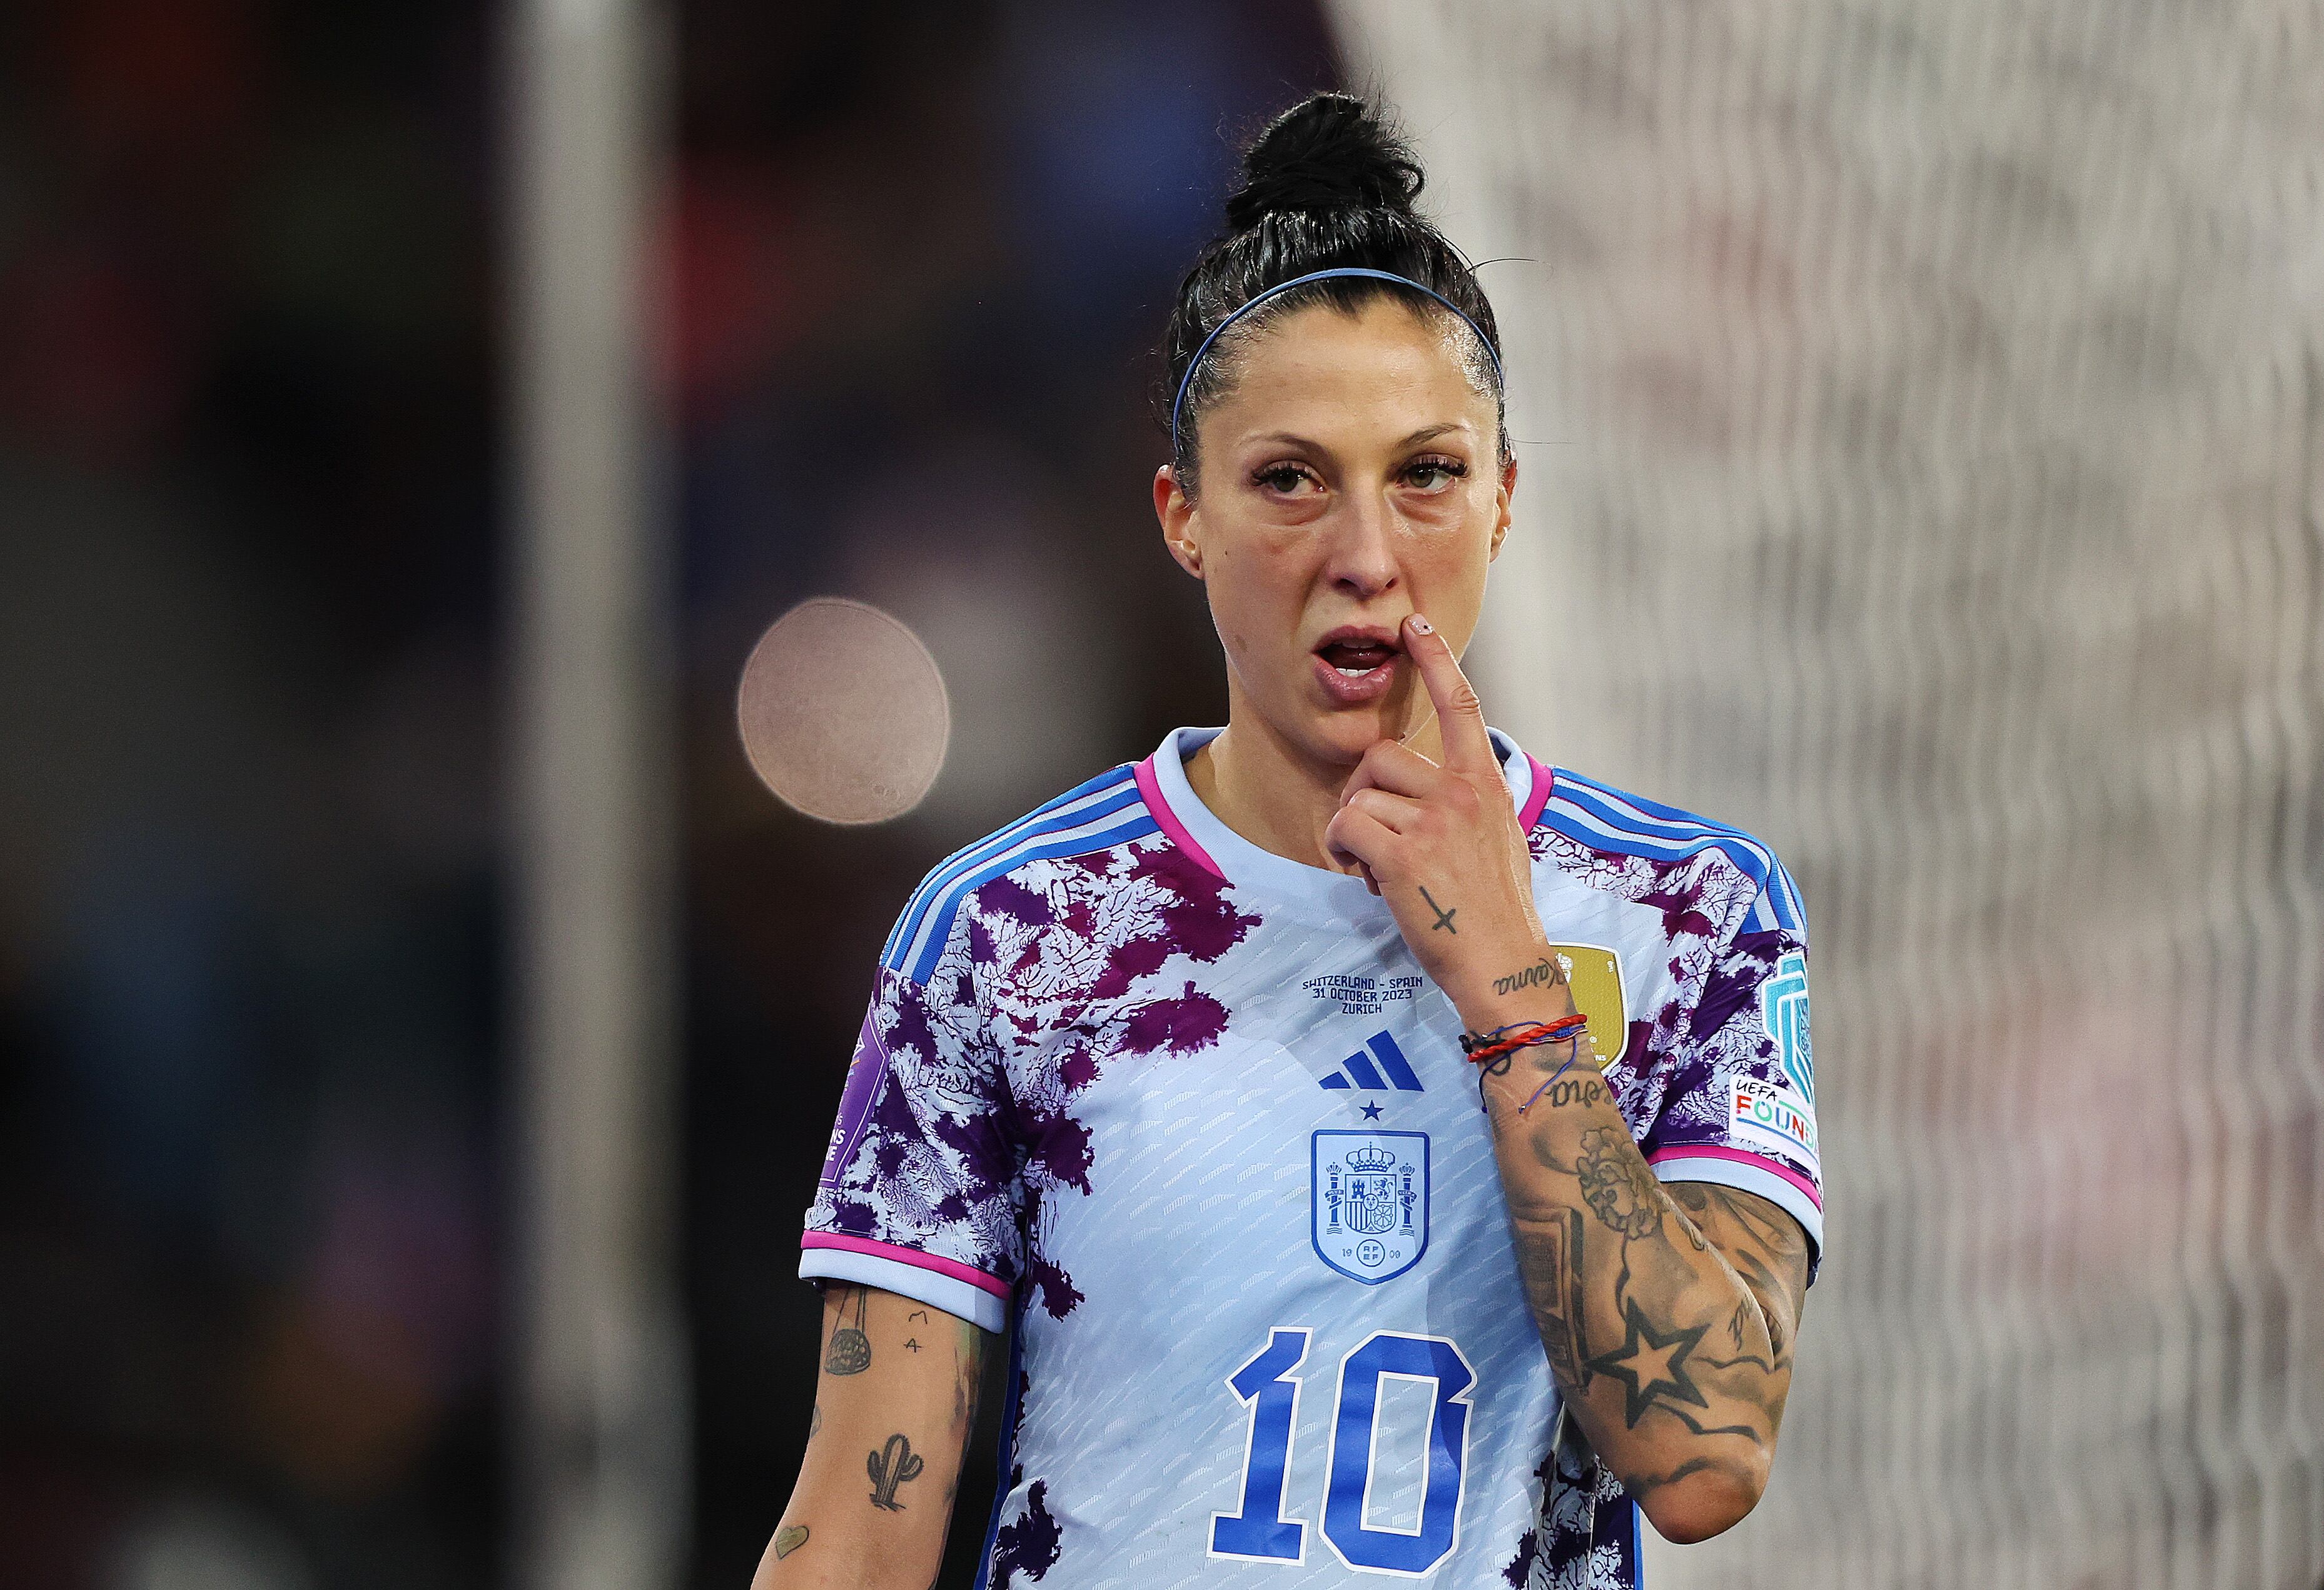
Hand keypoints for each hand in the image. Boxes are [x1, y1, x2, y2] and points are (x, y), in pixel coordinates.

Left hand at [1323, 613, 1555, 1024]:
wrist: (1502, 964)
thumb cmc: (1496, 911)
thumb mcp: (1500, 839)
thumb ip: (1470, 804)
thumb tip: (1442, 790)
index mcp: (1486, 784)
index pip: (1461, 706)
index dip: (1436, 660)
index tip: (1415, 625)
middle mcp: (1462, 794)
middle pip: (1381, 757)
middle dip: (1364, 792)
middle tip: (1376, 838)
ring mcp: (1434, 823)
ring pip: (1360, 797)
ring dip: (1355, 832)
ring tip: (1380, 870)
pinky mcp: (1403, 856)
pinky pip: (1347, 828)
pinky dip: (1343, 852)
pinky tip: (1367, 879)